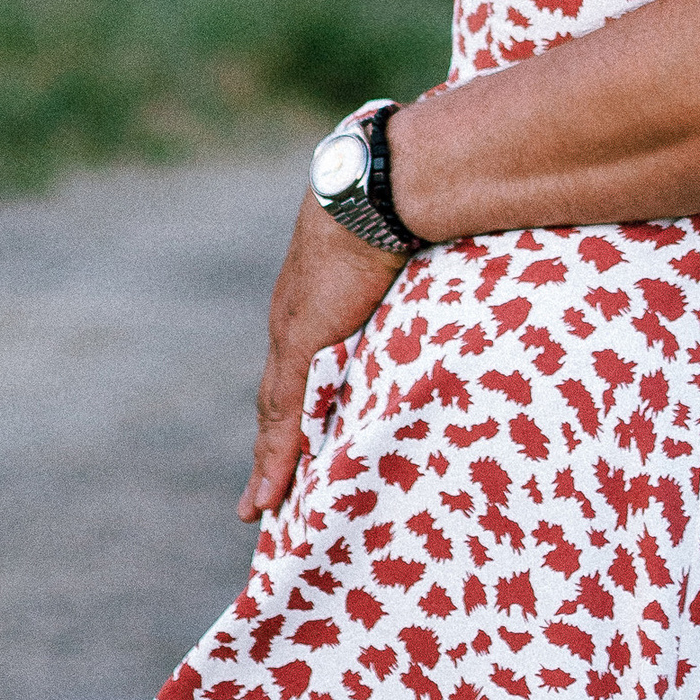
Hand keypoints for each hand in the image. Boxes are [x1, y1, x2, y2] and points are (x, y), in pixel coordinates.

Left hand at [238, 190, 404, 520]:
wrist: (374, 190)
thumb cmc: (394, 206)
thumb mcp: (396, 251)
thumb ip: (403, 270)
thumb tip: (440, 259)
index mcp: (312, 302)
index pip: (296, 367)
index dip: (291, 408)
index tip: (287, 447)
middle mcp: (293, 322)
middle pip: (278, 400)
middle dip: (272, 447)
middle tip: (261, 497)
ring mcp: (292, 336)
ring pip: (275, 416)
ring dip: (269, 466)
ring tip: (260, 509)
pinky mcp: (299, 348)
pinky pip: (283, 418)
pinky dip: (275, 460)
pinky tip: (266, 498)